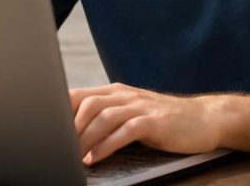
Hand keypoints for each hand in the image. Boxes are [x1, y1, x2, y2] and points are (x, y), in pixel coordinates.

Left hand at [69, 82, 221, 165]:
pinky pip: (125, 131)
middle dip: (69, 127)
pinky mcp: (154, 122)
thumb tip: (74, 132)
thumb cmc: (164, 121)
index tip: (45, 130)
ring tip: (72, 156)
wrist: (204, 119)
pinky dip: (106, 145)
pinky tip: (95, 157)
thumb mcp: (132, 113)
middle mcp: (125, 95)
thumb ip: (107, 116)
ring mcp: (140, 106)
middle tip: (57, 148)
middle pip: (87, 103)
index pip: (80, 94)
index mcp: (116, 92)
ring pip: (103, 116)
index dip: (59, 110)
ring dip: (84, 138)